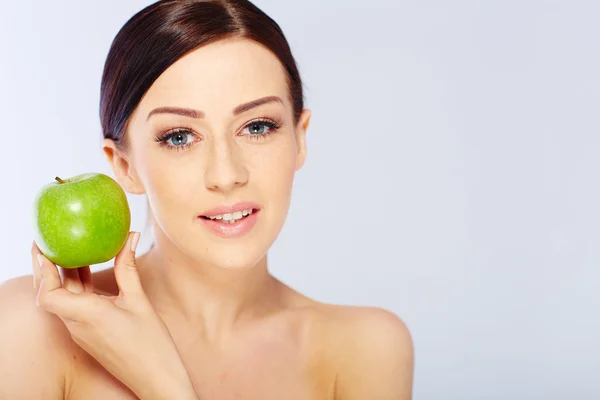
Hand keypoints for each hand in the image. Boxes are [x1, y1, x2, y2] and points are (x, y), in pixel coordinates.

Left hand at [32, 232, 197, 399]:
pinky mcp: (89, 335)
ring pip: (63, 300)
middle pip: (50, 294)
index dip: (42, 270)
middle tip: (47, 242)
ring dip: (62, 277)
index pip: (48, 294)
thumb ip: (128, 268)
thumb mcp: (140, 300)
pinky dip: (76, 288)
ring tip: (67, 251)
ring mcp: (82, 332)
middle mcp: (77, 325)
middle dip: (46, 267)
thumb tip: (129, 237)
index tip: (44, 247)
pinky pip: (75, 307)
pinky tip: (86, 273)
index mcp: (87, 315)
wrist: (156, 378)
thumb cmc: (151, 344)